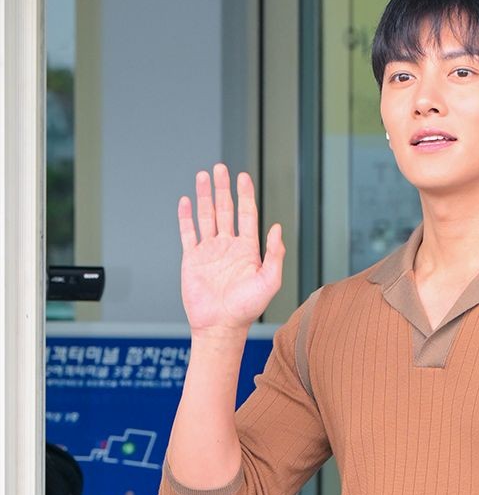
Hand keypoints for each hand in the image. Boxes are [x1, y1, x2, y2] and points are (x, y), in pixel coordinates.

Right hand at [178, 165, 283, 337]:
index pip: (246, 215)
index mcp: (247, 250)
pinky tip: (186, 201)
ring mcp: (209, 251)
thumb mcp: (269, 282)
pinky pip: (188, 233)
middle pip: (225, 210)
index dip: (245, 195)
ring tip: (203, 176)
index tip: (243, 176)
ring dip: (205, 196)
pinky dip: (186, 217)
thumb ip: (275, 254)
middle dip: (223, 188)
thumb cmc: (246, 309)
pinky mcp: (192, 259)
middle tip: (220, 168)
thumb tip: (277, 227)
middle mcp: (228, 247)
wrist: (220, 326)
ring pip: (206, 216)